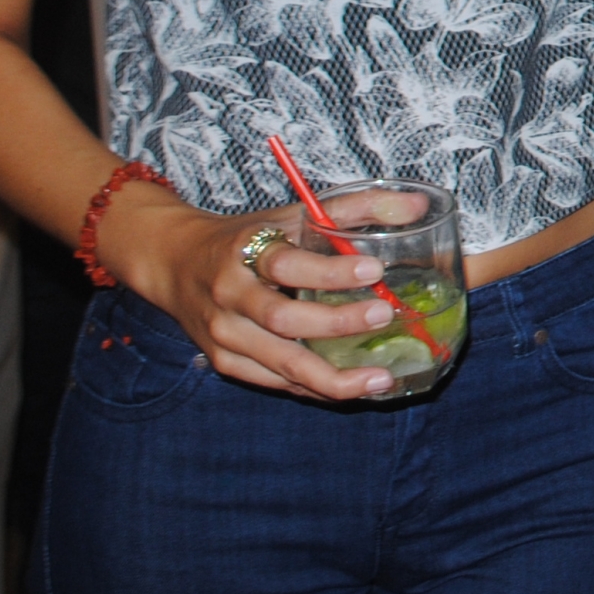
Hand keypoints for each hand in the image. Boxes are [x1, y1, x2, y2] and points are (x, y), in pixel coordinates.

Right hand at [93, 185, 410, 401]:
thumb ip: (352, 210)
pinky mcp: (225, 362)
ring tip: (380, 379)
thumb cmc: (246, 238)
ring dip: (332, 377)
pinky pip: (275, 383)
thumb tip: (418, 204)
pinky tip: (351, 390)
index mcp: (244, 251)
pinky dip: (314, 390)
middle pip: (283, 320)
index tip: (373, 269)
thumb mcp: (291, 215)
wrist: (175, 262)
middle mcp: (229, 296)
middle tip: (384, 317)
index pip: (286, 266)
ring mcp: (224, 335)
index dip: (329, 272)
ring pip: (281, 365)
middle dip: (336, 324)